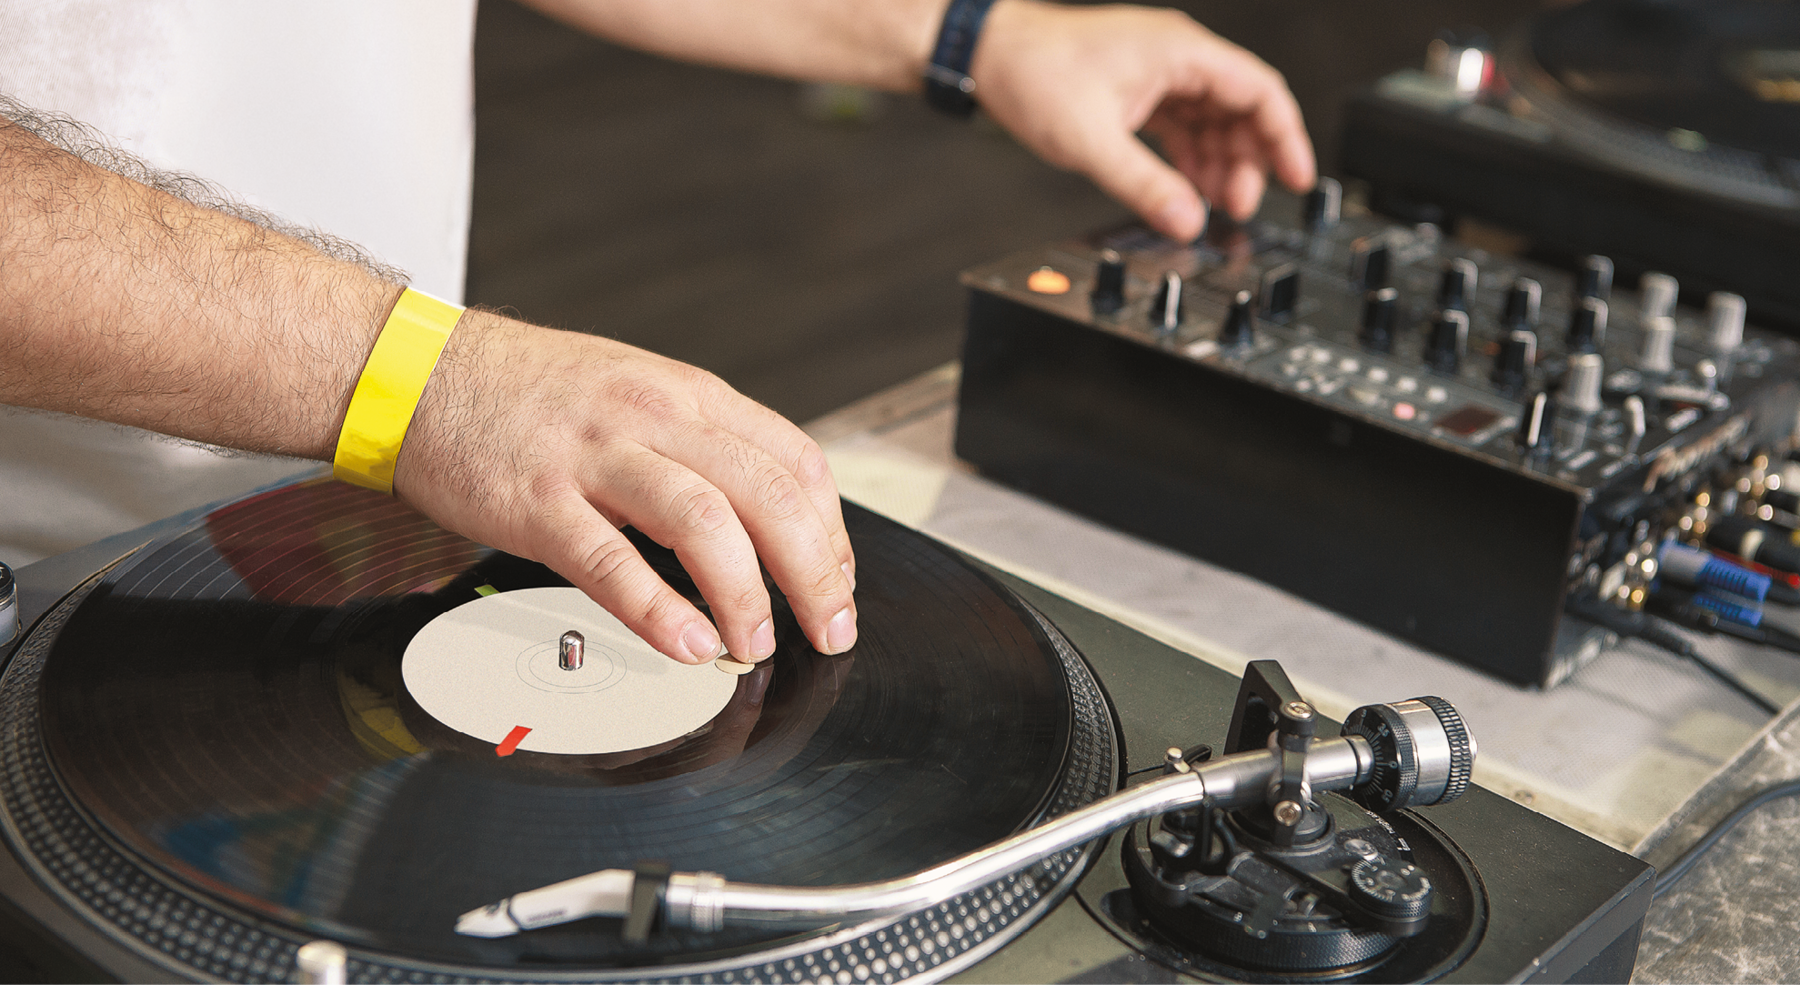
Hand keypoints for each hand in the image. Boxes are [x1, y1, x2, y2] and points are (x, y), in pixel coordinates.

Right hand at [392, 311, 856, 664]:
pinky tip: (687, 645)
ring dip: (746, 595)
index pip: (795, 461)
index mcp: (687, 396)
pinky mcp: (538, 503)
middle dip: (814, 574)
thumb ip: (699, 444)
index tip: (837, 581)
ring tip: (758, 644)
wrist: (418, 369)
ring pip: (705, 523)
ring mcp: (596, 458)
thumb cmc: (528, 393)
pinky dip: (659, 611)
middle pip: (768, 495)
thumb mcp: (636, 392)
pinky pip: (612, 562)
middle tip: (828, 629)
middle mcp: (653, 419)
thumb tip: (763, 515)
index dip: (831, 531)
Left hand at [970, 1, 1316, 239]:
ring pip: (1212, 118)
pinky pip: (1183, 123)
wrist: (987, 53)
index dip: (1286, 138)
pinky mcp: (1140, 87)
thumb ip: (1143, 185)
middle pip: (1241, 108)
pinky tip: (1188, 187)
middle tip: (1239, 207)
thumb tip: (1186, 221)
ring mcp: (1159, 71)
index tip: (1298, 178)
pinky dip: (1190, 156)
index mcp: (1180, 52)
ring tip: (1213, 205)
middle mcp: (1177, 56)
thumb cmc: (1032, 72)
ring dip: (1218, 162)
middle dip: (1248, 161)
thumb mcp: (1091, 141)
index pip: (1259, 92)